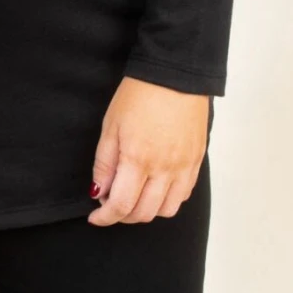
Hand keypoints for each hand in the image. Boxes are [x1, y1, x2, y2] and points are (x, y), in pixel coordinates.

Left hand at [87, 78, 208, 224]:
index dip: (105, 218)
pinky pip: (184, 194)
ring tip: (134, 197)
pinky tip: (155, 188)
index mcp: (138, 159)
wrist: (174, 75)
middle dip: (123, 216)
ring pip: (166, 210)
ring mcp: (184, 166)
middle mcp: (164, 168)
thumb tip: (99, 192)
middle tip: (111, 205)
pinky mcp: (196, 160)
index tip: (96, 217)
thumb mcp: (111, 127)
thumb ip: (104, 164)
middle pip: (144, 213)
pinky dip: (167, 200)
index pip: (121, 205)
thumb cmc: (139, 95)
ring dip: (147, 211)